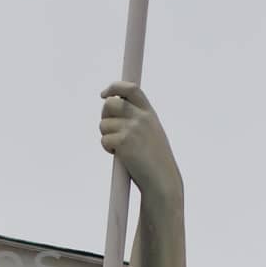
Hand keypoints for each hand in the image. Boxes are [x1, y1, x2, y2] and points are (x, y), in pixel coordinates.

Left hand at [98, 81, 181, 200]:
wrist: (161, 179)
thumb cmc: (155, 159)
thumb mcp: (151, 132)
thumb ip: (137, 118)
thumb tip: (111, 106)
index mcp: (149, 113)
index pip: (131, 89)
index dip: (115, 87)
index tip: (104, 94)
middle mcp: (142, 117)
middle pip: (110, 104)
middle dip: (105, 115)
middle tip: (109, 129)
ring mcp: (132, 129)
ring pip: (104, 124)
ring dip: (107, 136)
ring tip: (121, 148)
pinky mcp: (123, 142)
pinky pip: (104, 140)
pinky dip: (108, 148)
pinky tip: (121, 157)